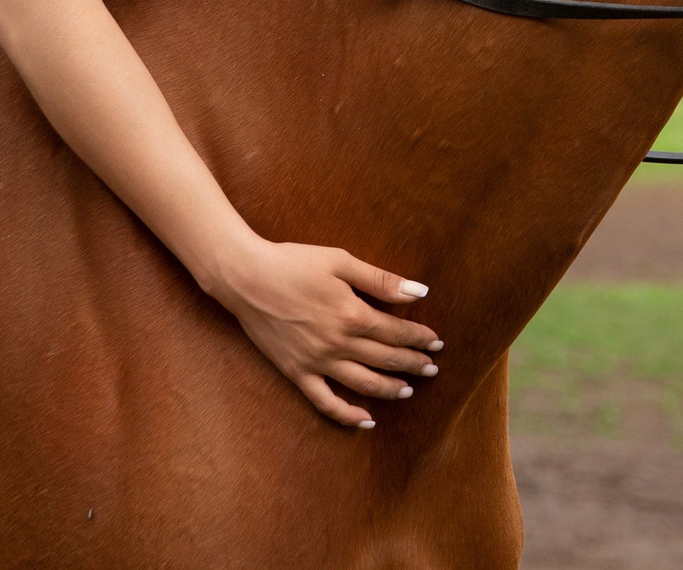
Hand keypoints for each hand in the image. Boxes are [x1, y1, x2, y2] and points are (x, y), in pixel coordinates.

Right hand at [209, 241, 443, 427]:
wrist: (246, 277)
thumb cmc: (293, 263)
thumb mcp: (340, 261)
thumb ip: (380, 280)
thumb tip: (419, 292)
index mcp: (353, 314)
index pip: (397, 332)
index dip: (420, 338)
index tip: (437, 342)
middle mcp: (339, 344)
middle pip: (387, 359)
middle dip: (413, 364)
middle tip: (432, 368)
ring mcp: (317, 362)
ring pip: (364, 384)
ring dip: (390, 390)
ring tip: (408, 391)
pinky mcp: (297, 373)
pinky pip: (325, 402)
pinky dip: (347, 415)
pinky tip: (366, 420)